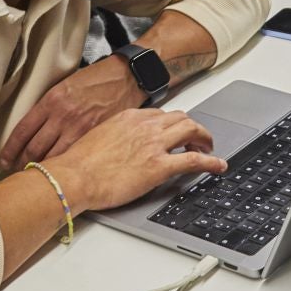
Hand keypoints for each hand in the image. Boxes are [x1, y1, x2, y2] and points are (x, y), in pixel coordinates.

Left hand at [0, 56, 140, 168]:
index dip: (10, 150)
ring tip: (37, 177)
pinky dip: (63, 167)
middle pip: (34, 149)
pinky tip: (59, 173)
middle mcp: (62, 115)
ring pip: (52, 157)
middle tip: (17, 171)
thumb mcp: (66, 85)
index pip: (22, 131)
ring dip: (42, 170)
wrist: (126, 76)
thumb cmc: (97, 79)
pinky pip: (73, 157)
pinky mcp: (95, 136)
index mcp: (51, 100)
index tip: (4, 160)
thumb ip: (50, 107)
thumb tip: (34, 129)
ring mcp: (79, 127)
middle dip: (22, 164)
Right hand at [49, 109, 226, 210]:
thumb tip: (118, 147)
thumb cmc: (77, 164)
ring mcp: (154, 144)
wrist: (73, 176)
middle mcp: (145, 125)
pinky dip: (211, 161)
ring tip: (208, 149)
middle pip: (181, 118)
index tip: (176, 131)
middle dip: (193, 128)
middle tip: (198, 139)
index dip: (172, 124)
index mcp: (129, 117)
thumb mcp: (97, 138)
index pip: (160, 115)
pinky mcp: (159, 166)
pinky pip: (194, 160)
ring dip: (204, 139)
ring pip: (191, 130)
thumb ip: (114, 137)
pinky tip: (218, 166)